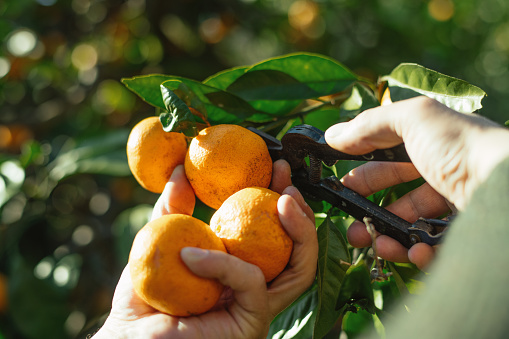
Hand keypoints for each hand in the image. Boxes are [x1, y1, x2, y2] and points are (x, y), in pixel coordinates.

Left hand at [94, 164, 317, 338]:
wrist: (127, 338)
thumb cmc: (142, 299)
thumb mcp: (159, 243)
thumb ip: (172, 210)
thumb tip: (180, 172)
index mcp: (240, 267)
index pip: (277, 236)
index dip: (284, 202)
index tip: (277, 170)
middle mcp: (256, 288)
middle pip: (300, 254)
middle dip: (304, 215)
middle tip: (288, 183)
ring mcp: (257, 307)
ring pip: (300, 271)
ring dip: (300, 232)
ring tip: (284, 201)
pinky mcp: (251, 322)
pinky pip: (252, 283)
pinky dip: (225, 263)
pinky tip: (191, 254)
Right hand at [324, 96, 508, 268]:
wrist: (506, 188)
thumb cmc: (461, 148)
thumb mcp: (414, 120)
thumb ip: (371, 124)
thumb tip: (332, 135)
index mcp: (432, 146)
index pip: (389, 161)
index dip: (364, 175)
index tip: (340, 188)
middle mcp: (445, 176)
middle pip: (397, 198)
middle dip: (368, 213)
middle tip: (352, 229)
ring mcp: (456, 208)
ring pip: (411, 228)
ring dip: (387, 239)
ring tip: (376, 246)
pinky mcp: (465, 237)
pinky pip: (434, 250)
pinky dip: (418, 254)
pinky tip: (415, 253)